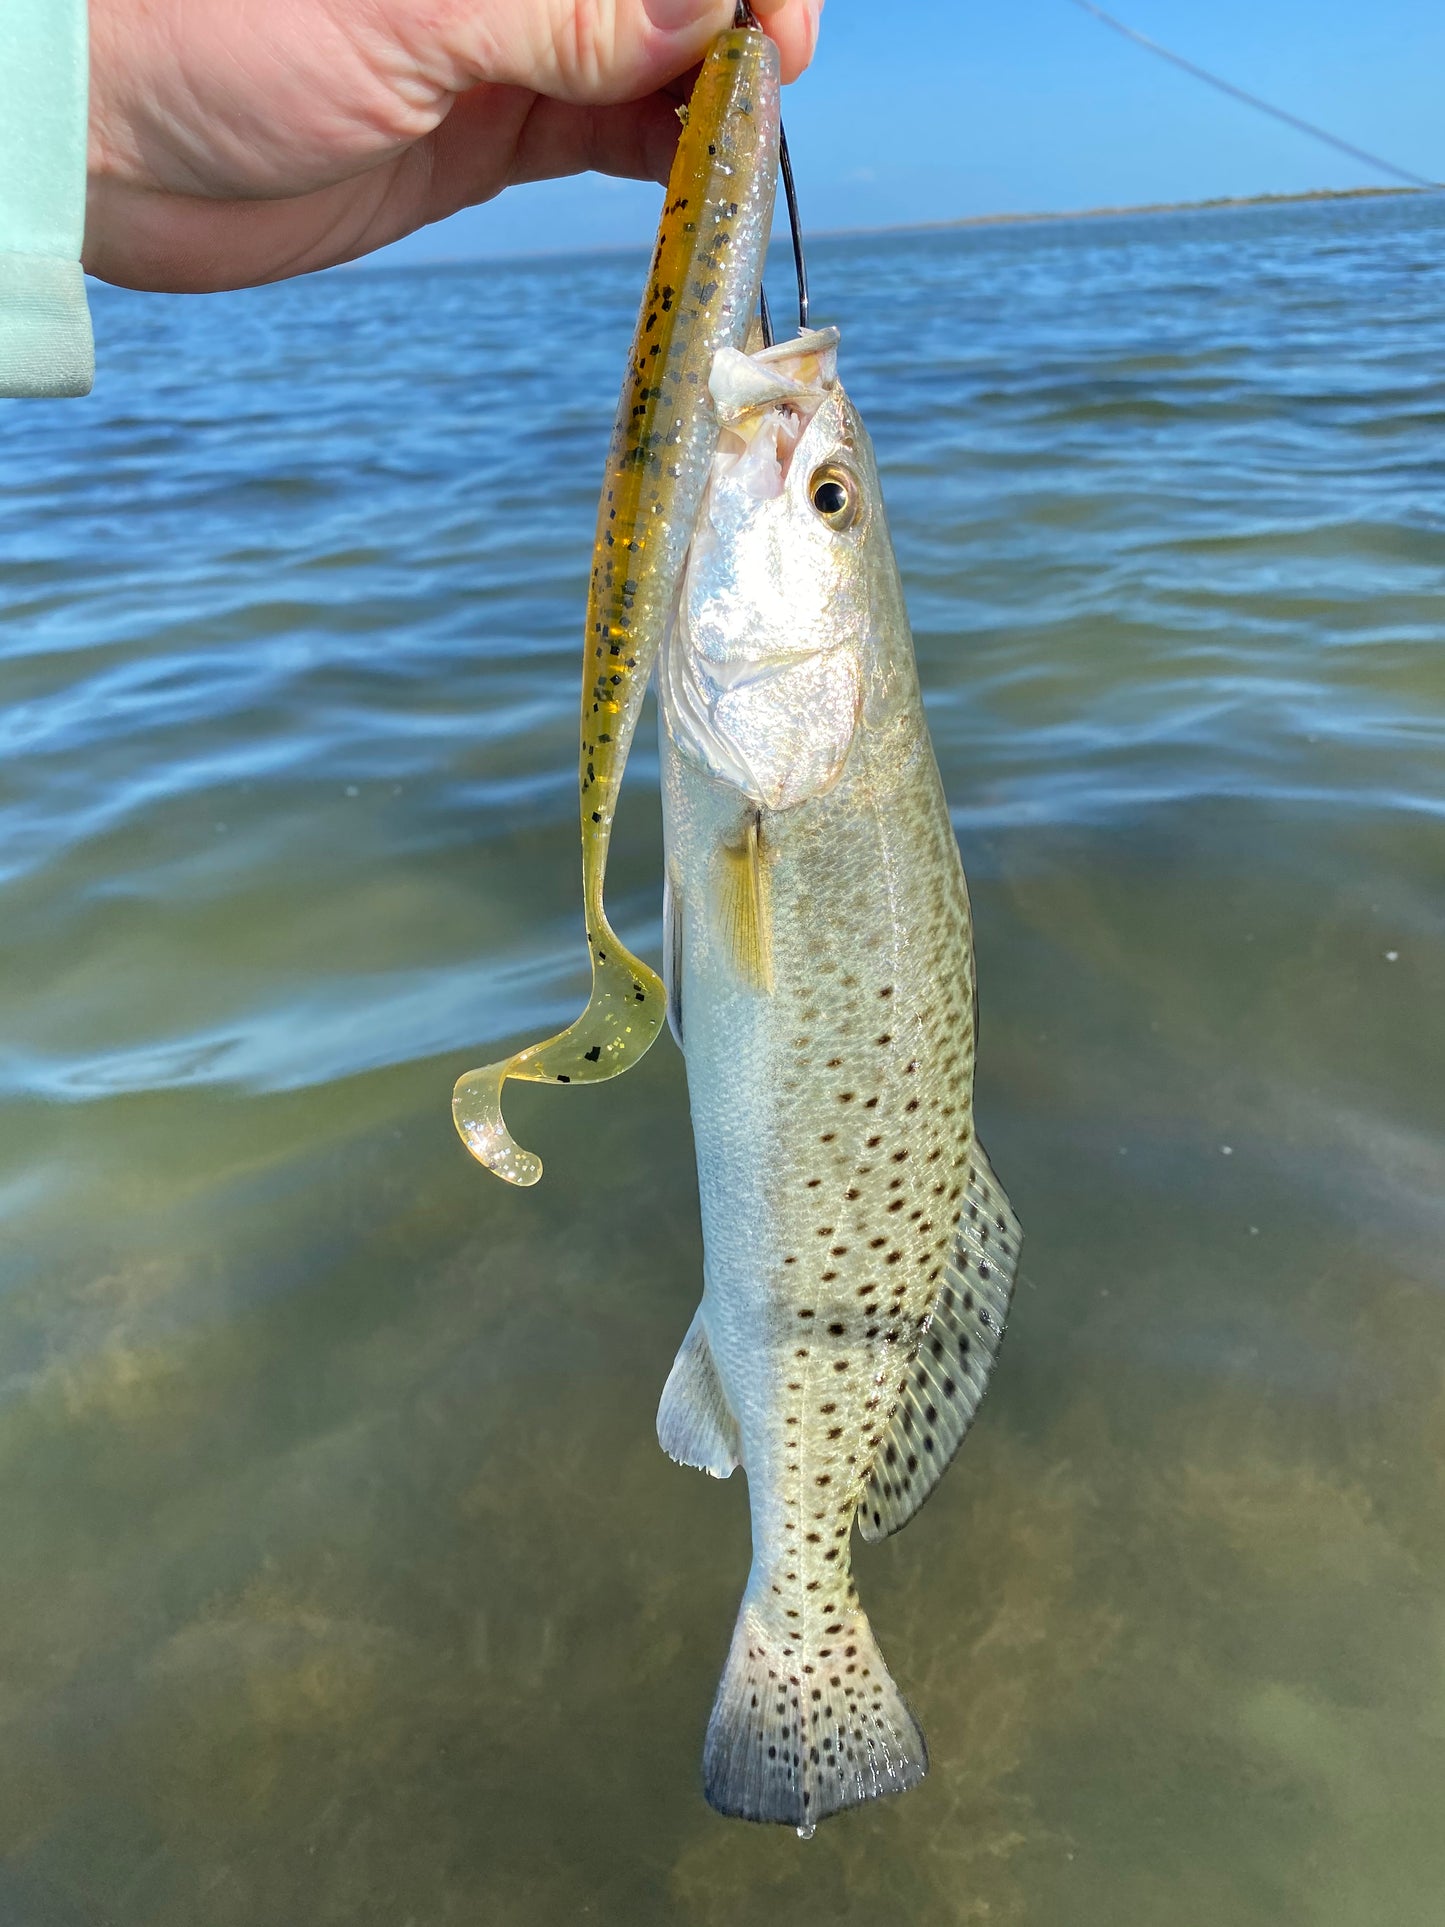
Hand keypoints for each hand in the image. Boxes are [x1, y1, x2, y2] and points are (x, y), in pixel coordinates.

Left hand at [84, 0, 820, 293]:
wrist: (112, 144)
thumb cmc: (218, 26)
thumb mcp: (409, 11)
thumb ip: (569, 11)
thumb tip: (714, 18)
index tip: (771, 24)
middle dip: (739, 21)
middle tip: (765, 82)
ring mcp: (508, 42)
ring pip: (658, 56)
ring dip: (714, 93)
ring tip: (740, 137)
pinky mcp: (492, 131)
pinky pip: (613, 132)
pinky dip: (665, 151)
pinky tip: (696, 169)